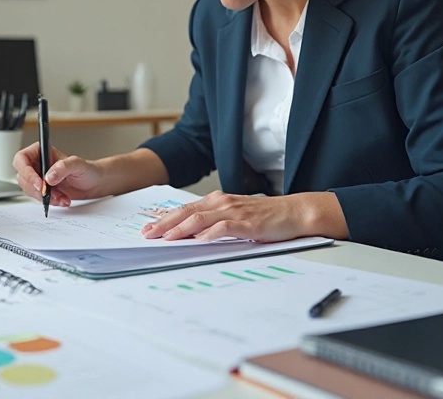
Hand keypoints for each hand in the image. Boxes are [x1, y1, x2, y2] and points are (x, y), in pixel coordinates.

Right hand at [12, 143, 104, 205]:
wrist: (93, 184)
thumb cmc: (87, 169)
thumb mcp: (77, 165)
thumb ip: (63, 167)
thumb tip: (48, 177)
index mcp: (40, 151)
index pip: (22, 159)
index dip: (27, 172)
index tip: (39, 184)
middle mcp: (36, 163)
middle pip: (23, 177)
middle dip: (37, 188)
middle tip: (50, 194)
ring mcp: (38, 178)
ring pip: (29, 190)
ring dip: (45, 197)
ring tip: (62, 197)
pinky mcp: (42, 190)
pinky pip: (38, 198)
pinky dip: (49, 201)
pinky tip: (62, 200)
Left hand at [141, 191, 346, 242]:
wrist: (294, 212)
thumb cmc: (266, 217)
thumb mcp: (236, 217)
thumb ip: (215, 223)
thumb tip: (193, 237)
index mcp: (218, 201)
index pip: (185, 209)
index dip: (165, 218)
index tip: (149, 228)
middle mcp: (222, 202)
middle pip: (186, 212)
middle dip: (165, 223)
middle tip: (148, 234)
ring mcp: (234, 211)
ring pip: (200, 218)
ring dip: (180, 229)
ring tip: (166, 238)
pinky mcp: (246, 223)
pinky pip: (223, 228)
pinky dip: (208, 234)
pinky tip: (197, 242)